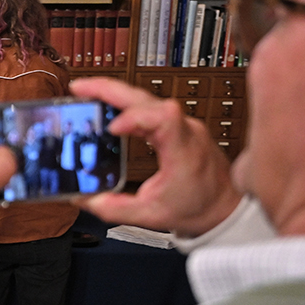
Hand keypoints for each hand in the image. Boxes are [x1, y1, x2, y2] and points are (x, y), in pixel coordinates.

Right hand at [70, 77, 241, 236]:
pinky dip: (123, 101)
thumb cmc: (198, 207)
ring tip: (84, 91)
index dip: (134, 117)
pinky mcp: (175, 125)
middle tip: (79, 88)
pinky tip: (104, 102)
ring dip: (114, 92)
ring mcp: (180, 124)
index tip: (111, 129)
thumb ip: (117, 209)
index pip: (162, 118)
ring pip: (145, 96)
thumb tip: (85, 199)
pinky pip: (147, 105)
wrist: (224, 204)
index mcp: (182, 150)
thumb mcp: (153, 215)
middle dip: (110, 90)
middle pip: (146, 97)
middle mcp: (183, 130)